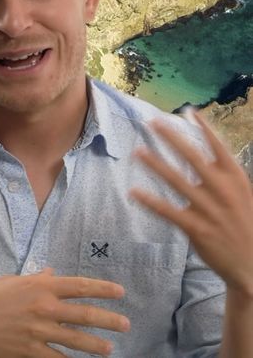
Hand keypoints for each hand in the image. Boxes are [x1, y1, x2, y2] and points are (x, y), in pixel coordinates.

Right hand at [0, 267, 129, 356]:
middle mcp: (44, 308)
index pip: (79, 286)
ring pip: (75, 340)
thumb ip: (36, 279)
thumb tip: (52, 273)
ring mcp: (38, 332)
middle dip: (108, 319)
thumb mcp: (12, 281)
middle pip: (84, 314)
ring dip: (95, 346)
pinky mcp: (29, 353)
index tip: (120, 292)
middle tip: (125, 324)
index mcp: (41, 286)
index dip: (102, 289)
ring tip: (109, 349)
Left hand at [130, 110, 252, 297]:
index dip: (204, 128)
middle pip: (192, 156)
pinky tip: (135, 192)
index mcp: (235, 178)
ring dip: (155, 164)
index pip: (218, 146)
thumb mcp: (241, 192)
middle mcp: (222, 190)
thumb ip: (223, 171)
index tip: (189, 111)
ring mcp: (209, 209)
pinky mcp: (196, 229)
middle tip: (153, 122)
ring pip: (176, 181)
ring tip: (137, 152)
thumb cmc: (243, 222)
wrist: (251, 265)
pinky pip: (168, 211)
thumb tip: (205, 145)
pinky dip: (150, 201)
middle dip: (171, 137)